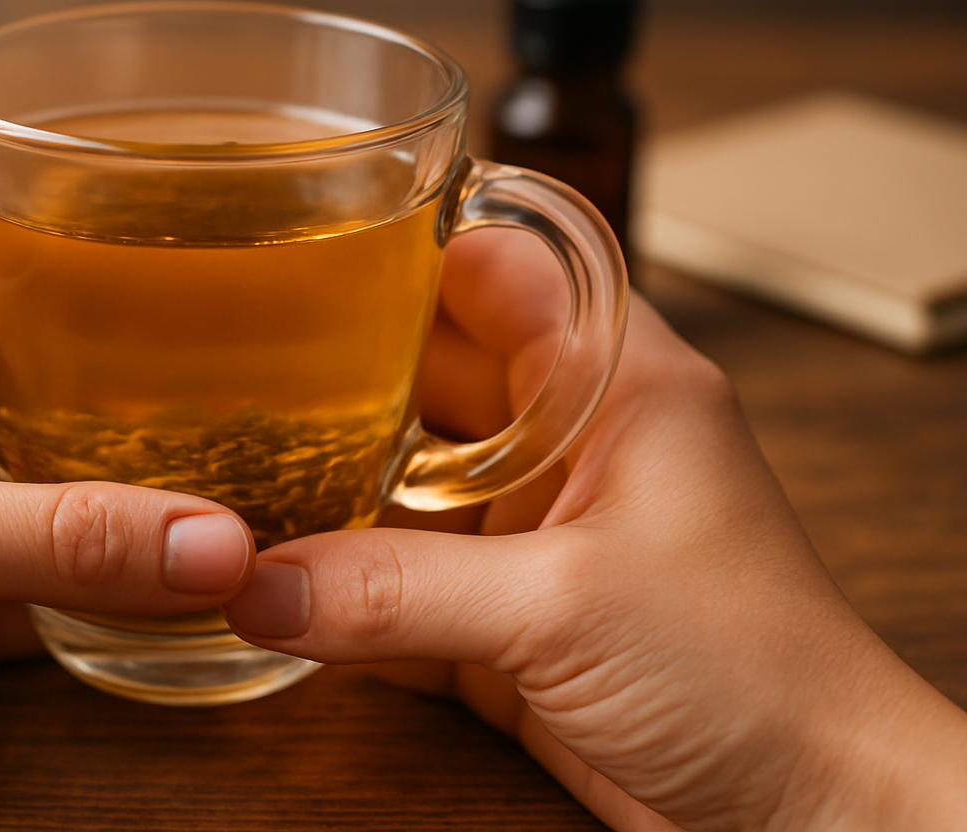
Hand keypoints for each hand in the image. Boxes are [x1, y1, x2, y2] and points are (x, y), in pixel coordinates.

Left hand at [0, 201, 254, 831]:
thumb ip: (55, 534)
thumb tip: (211, 543)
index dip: (79, 230)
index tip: (188, 239)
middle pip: (32, 360)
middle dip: (128, 374)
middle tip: (244, 373)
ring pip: (37, 474)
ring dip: (116, 490)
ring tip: (229, 480)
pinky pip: (25, 575)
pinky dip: (89, 587)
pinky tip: (167, 588)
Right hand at [224, 228, 966, 830]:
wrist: (802, 812)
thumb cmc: (758, 674)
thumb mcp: (560, 608)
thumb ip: (397, 594)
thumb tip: (257, 584)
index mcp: (614, 383)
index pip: (497, 270)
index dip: (401, 252)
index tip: (294, 249)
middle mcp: (567, 443)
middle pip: (426, 375)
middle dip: (332, 374)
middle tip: (224, 365)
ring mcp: (533, 531)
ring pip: (403, 483)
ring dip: (327, 490)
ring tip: (227, 473)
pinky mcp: (508, 616)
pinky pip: (402, 584)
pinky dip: (342, 588)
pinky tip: (273, 585)